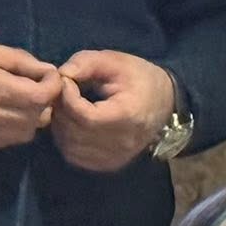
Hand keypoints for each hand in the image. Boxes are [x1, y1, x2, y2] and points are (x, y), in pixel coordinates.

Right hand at [0, 39, 61, 150]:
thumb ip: (14, 59)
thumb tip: (44, 68)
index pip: (42, 96)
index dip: (53, 85)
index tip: (49, 74)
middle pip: (38, 117)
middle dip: (43, 100)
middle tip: (35, 84)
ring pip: (26, 133)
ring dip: (30, 116)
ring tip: (19, 99)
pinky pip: (8, 141)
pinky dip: (14, 127)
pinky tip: (3, 111)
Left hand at [50, 51, 174, 172]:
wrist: (165, 101)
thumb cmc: (139, 78)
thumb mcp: (114, 61)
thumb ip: (86, 63)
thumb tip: (61, 75)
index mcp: (128, 116)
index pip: (85, 116)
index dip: (67, 98)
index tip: (66, 81)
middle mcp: (122, 143)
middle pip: (75, 133)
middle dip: (60, 110)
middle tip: (61, 92)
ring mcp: (116, 157)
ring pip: (71, 148)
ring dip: (60, 126)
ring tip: (66, 106)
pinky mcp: (110, 164)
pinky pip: (76, 157)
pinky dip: (66, 140)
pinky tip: (71, 122)